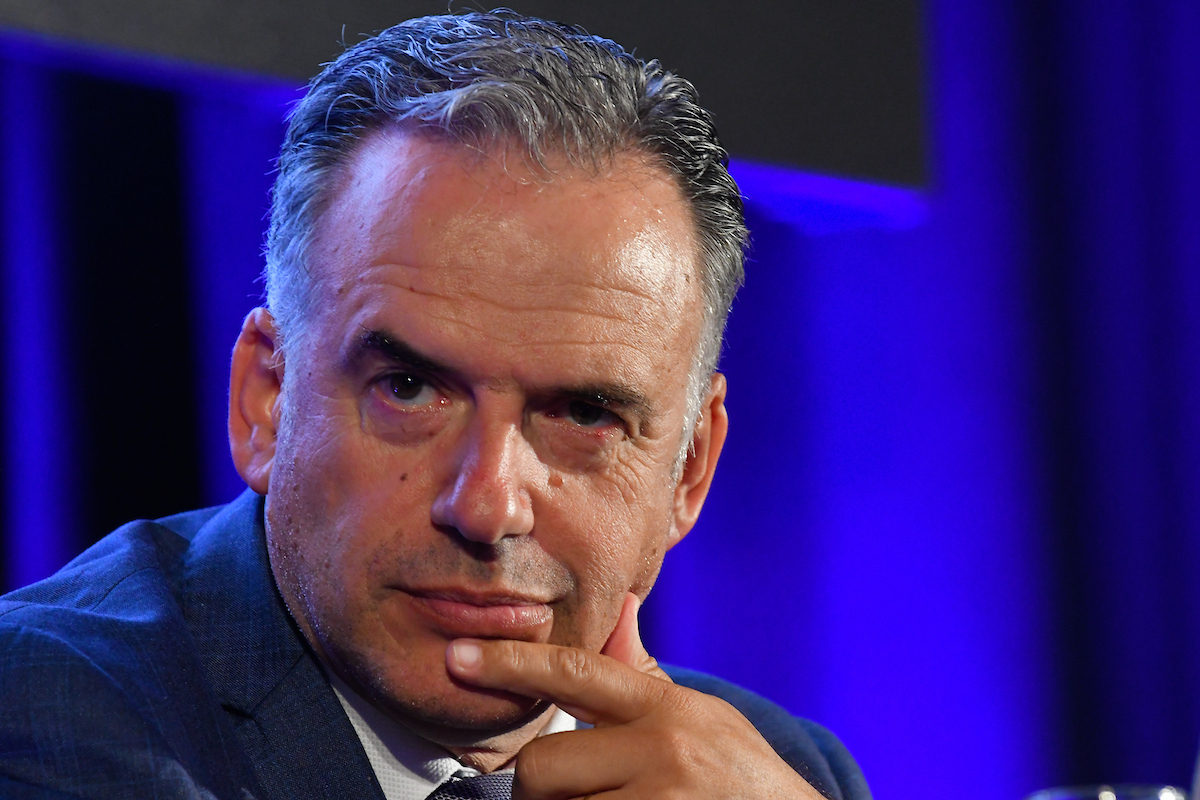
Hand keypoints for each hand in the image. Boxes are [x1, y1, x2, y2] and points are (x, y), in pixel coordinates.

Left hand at [445, 593, 825, 799]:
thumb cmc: (740, 782)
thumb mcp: (702, 719)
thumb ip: (645, 677)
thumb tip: (619, 607)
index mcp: (667, 708)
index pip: (576, 673)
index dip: (511, 663)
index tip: (457, 656)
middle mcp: (665, 751)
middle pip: (542, 766)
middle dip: (538, 790)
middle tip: (568, 797)